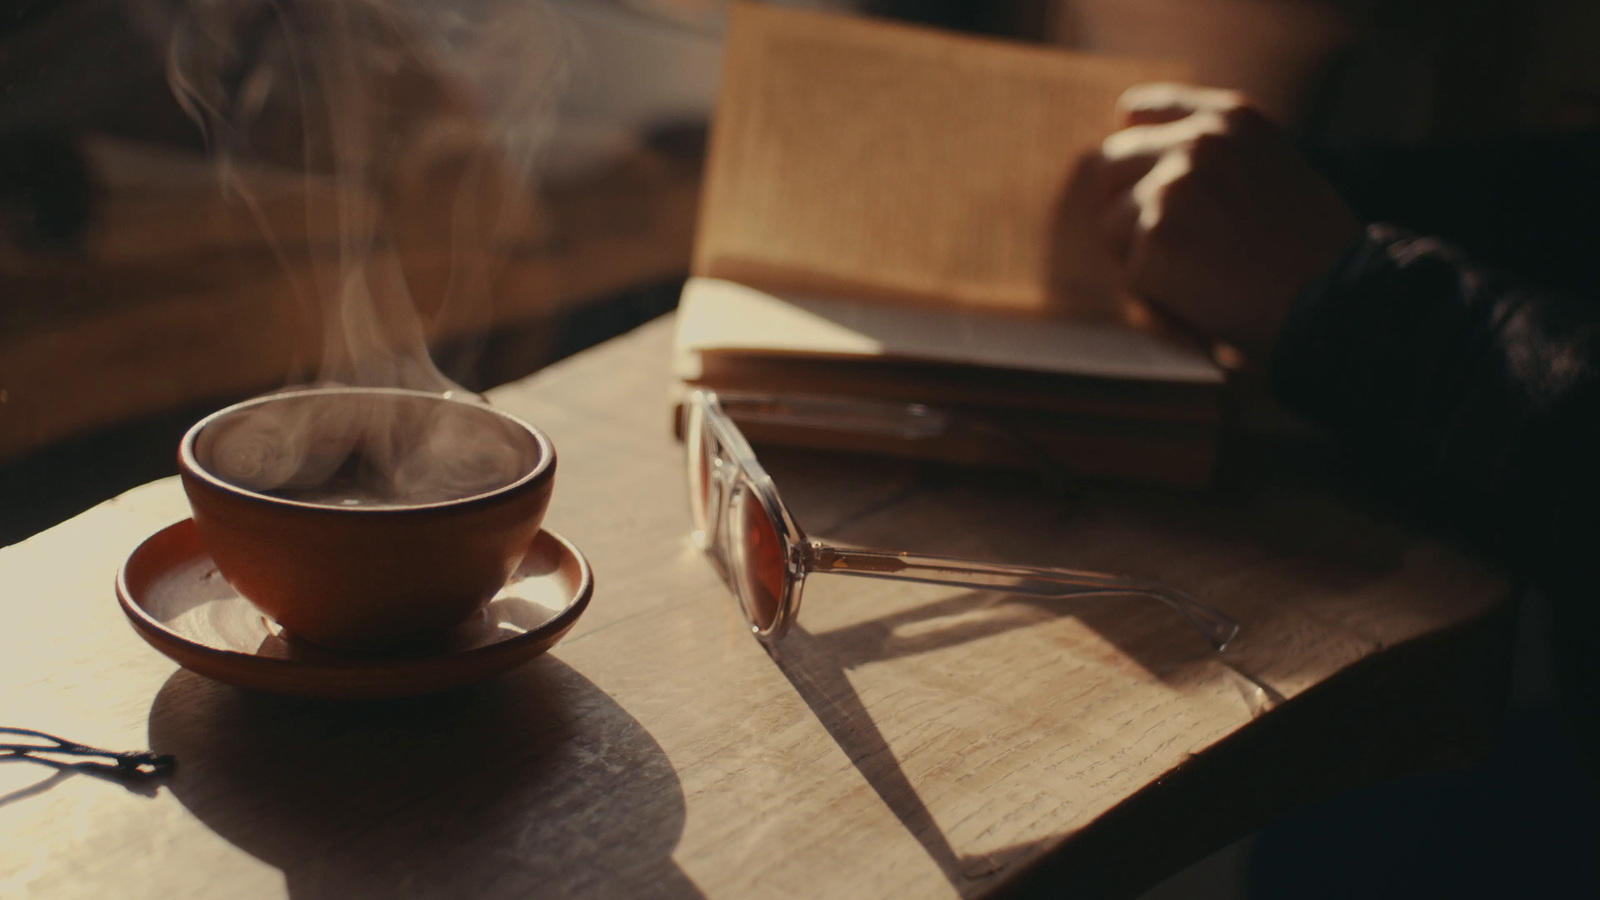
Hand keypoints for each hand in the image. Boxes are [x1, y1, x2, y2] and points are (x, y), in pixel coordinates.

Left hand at [1097, 84, 1361, 360]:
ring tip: (1198, 271)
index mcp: (1229, 118)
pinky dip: (1154, 292)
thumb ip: (1214, 154)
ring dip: (1139, 253)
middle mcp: (1197, 143)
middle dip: (1129, 205)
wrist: (1335, 300)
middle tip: (1174, 243)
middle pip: (1112, 163)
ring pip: (1111, 222)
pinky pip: (1127, 270)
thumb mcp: (1272, 167)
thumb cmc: (1310, 248)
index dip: (1135, 151)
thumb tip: (1142, 154)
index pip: (1140, 111)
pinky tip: (1201, 295)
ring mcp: (1172, 189)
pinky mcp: (1156, 240)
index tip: (1141, 177)